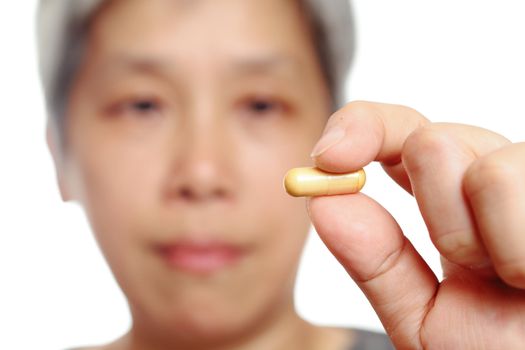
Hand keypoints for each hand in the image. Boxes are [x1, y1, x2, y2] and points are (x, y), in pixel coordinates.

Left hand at [307, 101, 524, 348]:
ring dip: (479, 240)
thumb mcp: (420, 315)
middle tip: (471, 267)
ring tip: (511, 279)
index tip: (330, 157)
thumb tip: (324, 202)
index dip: (362, 127)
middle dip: (436, 215)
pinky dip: (517, 250)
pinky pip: (514, 186)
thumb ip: (376, 262)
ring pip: (484, 170)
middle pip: (432, 141)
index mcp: (448, 197)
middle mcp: (490, 177)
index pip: (401, 130)